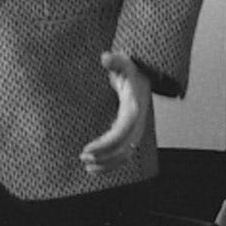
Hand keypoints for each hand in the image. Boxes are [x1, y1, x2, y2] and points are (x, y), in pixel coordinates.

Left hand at [79, 51, 151, 172]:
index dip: (105, 144)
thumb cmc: (131, 70)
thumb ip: (115, 61)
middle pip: (123, 149)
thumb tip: (105, 57)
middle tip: (83, 158)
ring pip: (125, 156)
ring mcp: (135, 131)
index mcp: (134, 109)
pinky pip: (123, 155)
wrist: (143, 76)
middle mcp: (137, 124)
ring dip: (107, 164)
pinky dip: (110, 164)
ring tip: (87, 166)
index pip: (121, 133)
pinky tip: (94, 167)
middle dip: (104, 157)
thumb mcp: (123, 62)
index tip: (87, 150)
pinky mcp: (130, 135)